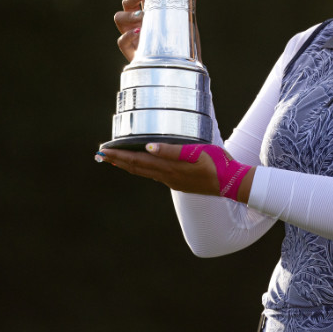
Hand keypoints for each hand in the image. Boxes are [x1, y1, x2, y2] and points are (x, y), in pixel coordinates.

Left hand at [97, 143, 220, 195]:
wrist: (232, 183)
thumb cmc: (217, 164)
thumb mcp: (196, 152)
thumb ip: (172, 150)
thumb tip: (148, 148)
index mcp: (169, 168)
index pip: (137, 161)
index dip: (119, 155)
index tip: (103, 151)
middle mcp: (167, 177)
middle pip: (136, 168)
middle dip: (118, 161)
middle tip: (101, 155)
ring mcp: (173, 181)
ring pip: (144, 172)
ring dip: (128, 166)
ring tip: (116, 161)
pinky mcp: (179, 182)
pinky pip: (154, 175)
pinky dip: (142, 169)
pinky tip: (143, 166)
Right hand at [113, 0, 202, 61]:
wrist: (182, 66)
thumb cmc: (180, 41)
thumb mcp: (186, 17)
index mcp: (148, 12)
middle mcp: (137, 23)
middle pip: (126, 4)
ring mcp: (133, 36)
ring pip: (119, 18)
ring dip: (130, 15)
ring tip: (143, 17)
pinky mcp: (132, 52)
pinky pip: (121, 42)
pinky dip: (128, 35)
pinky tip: (139, 33)